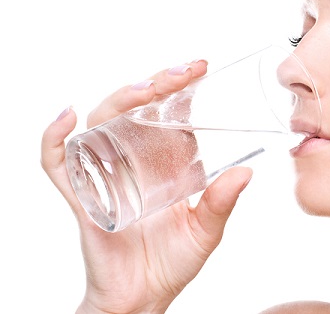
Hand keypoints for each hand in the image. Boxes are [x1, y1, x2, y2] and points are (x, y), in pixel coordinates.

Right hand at [41, 61, 252, 313]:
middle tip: (184, 72)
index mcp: (163, 162)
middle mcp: (133, 160)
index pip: (166, 113)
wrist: (142, 297)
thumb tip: (247, 172)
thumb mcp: (206, 229)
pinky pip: (58, 162)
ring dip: (119, 100)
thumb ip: (222, 201)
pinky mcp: (83, 196)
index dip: (179, 88)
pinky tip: (67, 118)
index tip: (200, 68)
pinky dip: (54, 138)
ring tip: (144, 90)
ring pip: (101, 124)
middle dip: (157, 84)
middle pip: (135, 109)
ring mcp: (105, 174)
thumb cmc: (174, 261)